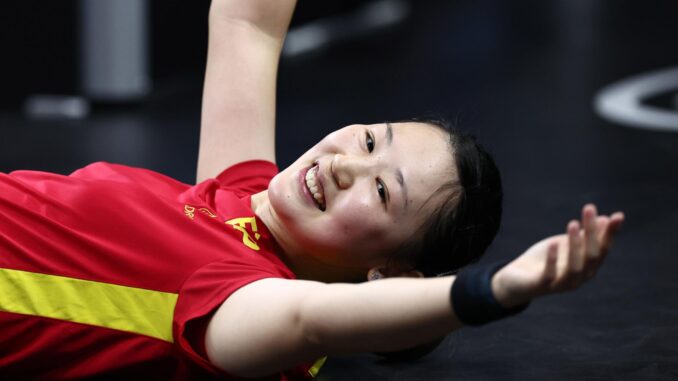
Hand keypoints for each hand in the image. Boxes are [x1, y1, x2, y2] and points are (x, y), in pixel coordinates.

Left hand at [491, 204, 624, 307]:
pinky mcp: (542, 286)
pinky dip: (553, 259)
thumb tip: (605, 218)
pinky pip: (550, 275)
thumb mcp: (566, 244)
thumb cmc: (545, 260)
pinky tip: (553, 243)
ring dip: (575, 244)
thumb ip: (585, 235)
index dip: (611, 233)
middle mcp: (580, 278)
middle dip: (592, 232)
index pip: (603, 249)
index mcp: (588, 267)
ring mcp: (562, 284)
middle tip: (589, 209)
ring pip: (575, 267)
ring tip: (573, 223)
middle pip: (591, 256)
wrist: (517, 280)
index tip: (618, 216)